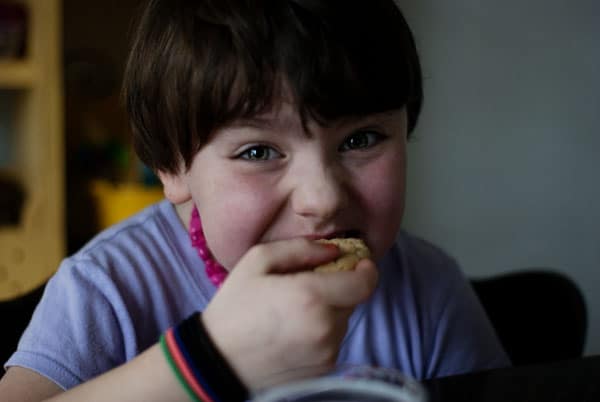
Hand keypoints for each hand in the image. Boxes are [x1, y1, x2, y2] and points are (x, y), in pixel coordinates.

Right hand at [201, 238, 378, 390]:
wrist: (218, 361)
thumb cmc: (234, 307)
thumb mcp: (257, 261)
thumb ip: (299, 249)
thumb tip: (333, 250)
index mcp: (311, 297)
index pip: (364, 282)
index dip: (367, 269)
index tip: (359, 262)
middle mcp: (325, 327)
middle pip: (354, 299)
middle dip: (340, 287)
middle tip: (311, 284)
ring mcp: (326, 352)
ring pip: (344, 320)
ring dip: (330, 309)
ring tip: (296, 310)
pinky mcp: (323, 369)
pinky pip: (334, 340)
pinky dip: (322, 330)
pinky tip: (294, 329)